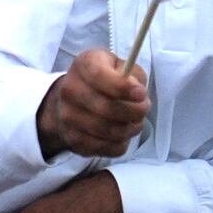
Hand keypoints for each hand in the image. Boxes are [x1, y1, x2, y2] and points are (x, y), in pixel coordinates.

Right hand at [34, 48, 150, 158]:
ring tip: (134, 121)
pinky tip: (121, 133)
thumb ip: (132, 74)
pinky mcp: (74, 140)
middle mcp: (70, 89)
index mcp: (83, 65)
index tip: (141, 94)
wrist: (72, 101)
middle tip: (144, 109)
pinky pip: (108, 148)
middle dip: (134, 111)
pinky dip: (122, 143)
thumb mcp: (118, 66)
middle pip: (107, 108)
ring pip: (110, 131)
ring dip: (130, 128)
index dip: (123, 87)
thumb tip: (138, 92)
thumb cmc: (103, 80)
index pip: (99, 76)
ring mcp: (68, 116)